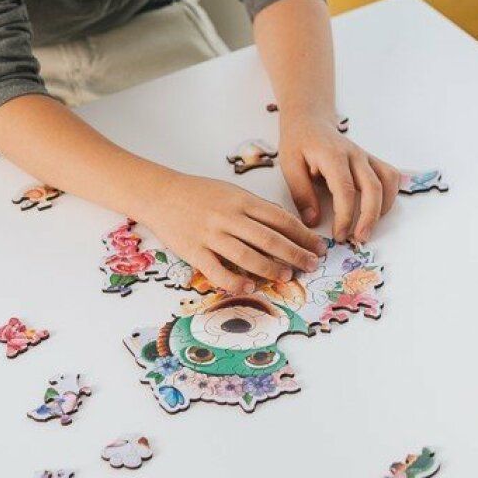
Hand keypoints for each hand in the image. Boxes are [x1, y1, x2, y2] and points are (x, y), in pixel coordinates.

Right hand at [140, 173, 326, 293]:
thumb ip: (255, 208)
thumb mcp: (231, 192)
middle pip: (270, 239)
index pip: (280, 218)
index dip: (302, 234)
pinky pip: (218, 270)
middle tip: (312, 264)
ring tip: (288, 276)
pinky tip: (250, 286)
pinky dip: (235, 280)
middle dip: (295, 253)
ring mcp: (211, 235)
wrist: (160, 194)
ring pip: (248, 256)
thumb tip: (284, 224)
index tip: (318, 246)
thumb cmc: (198, 193)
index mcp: (241, 200)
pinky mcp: (194, 251)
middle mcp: (229, 217)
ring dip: (271, 268)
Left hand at [276, 108, 401, 242]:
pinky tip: (377, 210)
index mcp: (332, 155)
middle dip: (369, 217)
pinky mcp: (371, 160)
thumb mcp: (289, 166)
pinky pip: (390, 176)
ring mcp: (366, 157)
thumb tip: (314, 222)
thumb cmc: (298, 143)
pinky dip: (389, 195)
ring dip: (383, 208)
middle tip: (360, 239)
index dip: (345, 216)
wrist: (310, 121)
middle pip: (373, 188)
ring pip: (387, 181)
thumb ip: (301, 193)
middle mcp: (354, 155)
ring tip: (369, 228)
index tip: (339, 235)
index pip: (345, 190)